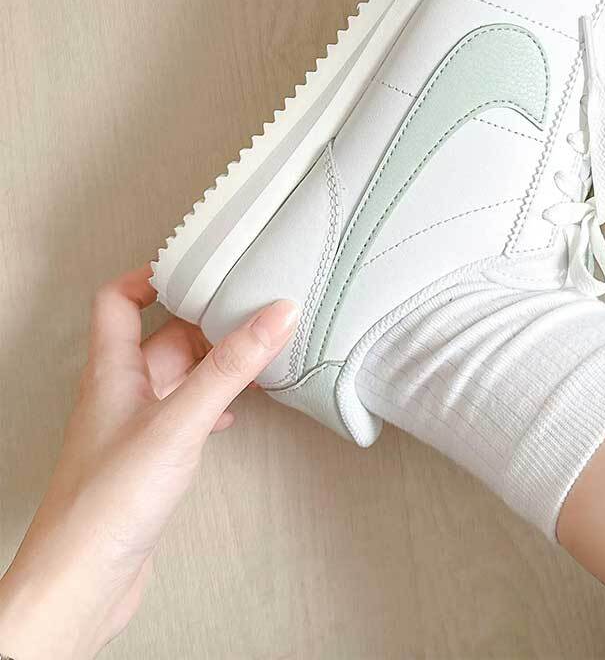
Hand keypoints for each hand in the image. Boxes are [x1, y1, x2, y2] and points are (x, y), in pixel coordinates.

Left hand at [0, 266, 297, 659]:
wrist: (83, 581)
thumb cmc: (109, 501)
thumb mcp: (180, 419)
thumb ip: (231, 367)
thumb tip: (277, 314)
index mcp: (113, 370)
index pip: (118, 300)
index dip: (151, 276)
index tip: (197, 266)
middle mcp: (120, 393)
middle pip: (162, 337)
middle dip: (205, 323)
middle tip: (250, 311)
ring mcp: (134, 427)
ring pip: (178, 377)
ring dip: (215, 365)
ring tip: (256, 357)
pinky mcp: (150, 461)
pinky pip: (185, 414)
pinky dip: (213, 405)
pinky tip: (235, 414)